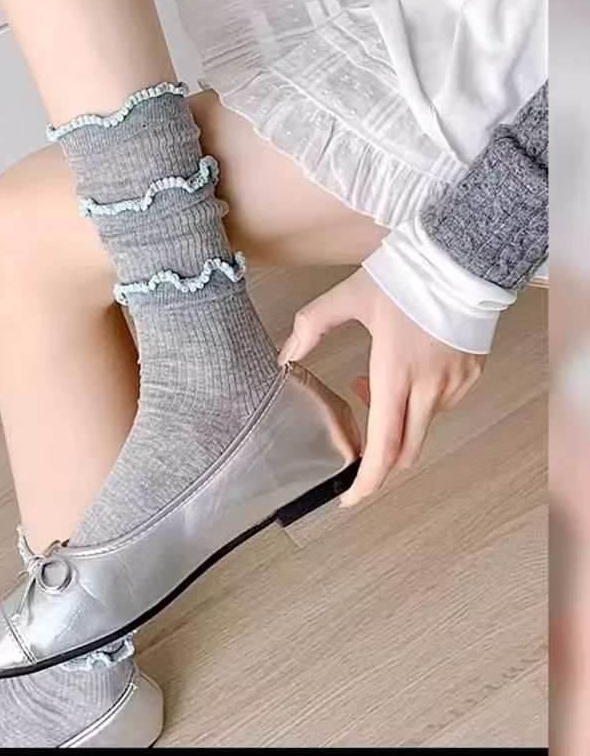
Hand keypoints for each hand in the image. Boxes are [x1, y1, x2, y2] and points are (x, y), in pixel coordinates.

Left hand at [278, 268, 483, 504]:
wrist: (463, 256)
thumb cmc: (405, 275)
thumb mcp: (349, 296)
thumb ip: (312, 326)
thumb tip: (284, 357)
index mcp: (396, 372)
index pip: (385, 444)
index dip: (368, 481)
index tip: (350, 499)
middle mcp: (430, 387)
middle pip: (406, 450)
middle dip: (381, 460)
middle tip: (357, 449)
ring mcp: (456, 384)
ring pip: (423, 425)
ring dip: (397, 419)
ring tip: (372, 381)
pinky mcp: (472, 375)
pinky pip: (443, 404)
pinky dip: (419, 401)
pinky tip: (405, 370)